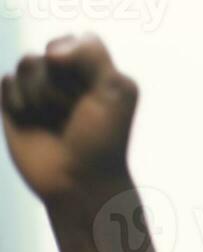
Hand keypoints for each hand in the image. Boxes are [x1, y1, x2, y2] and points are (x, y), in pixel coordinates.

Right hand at [1, 34, 136, 201]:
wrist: (78, 183)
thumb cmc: (102, 141)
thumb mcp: (116, 91)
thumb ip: (92, 52)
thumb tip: (49, 52)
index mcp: (96, 73)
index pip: (79, 41)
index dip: (80, 64)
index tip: (91, 94)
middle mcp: (67, 79)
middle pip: (49, 52)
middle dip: (61, 84)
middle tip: (75, 115)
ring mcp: (39, 90)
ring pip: (26, 64)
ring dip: (40, 94)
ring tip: (54, 121)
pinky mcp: (15, 104)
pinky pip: (5, 81)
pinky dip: (18, 101)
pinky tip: (32, 122)